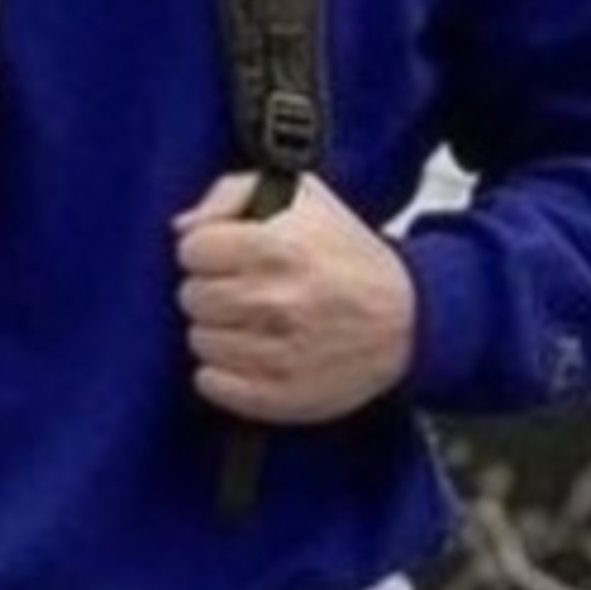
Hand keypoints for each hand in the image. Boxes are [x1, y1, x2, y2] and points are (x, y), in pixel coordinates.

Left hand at [174, 171, 414, 422]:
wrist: (407, 319)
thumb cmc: (348, 257)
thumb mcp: (302, 198)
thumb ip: (233, 193)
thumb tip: (183, 227)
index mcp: (277, 247)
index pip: (192, 250)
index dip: (207, 251)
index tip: (227, 257)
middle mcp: (276, 301)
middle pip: (191, 297)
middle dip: (212, 291)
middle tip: (242, 291)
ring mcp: (277, 353)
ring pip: (200, 342)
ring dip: (219, 332)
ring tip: (252, 324)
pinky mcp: (280, 395)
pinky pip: (212, 384)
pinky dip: (223, 373)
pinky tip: (249, 356)